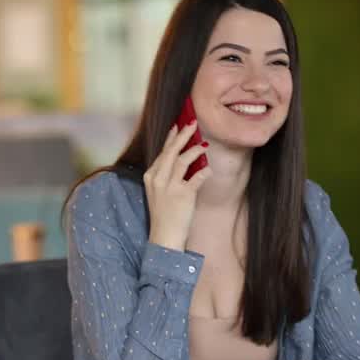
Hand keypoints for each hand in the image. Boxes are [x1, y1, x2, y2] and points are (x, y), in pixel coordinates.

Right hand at [145, 122, 211, 250]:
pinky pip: (196, 178)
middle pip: (171, 151)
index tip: (178, 125)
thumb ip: (168, 175)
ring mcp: (169, 186)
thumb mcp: (159, 192)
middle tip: (193, 122)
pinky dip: (204, 171)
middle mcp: (158, 179)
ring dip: (194, 150)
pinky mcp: (183, 195)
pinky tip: (208, 168)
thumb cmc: (164, 214)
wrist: (164, 236)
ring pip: (182, 160)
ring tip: (204, 143)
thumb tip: (185, 160)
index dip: (171, 138)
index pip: (162, 152)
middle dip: (183, 135)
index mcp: (151, 176)